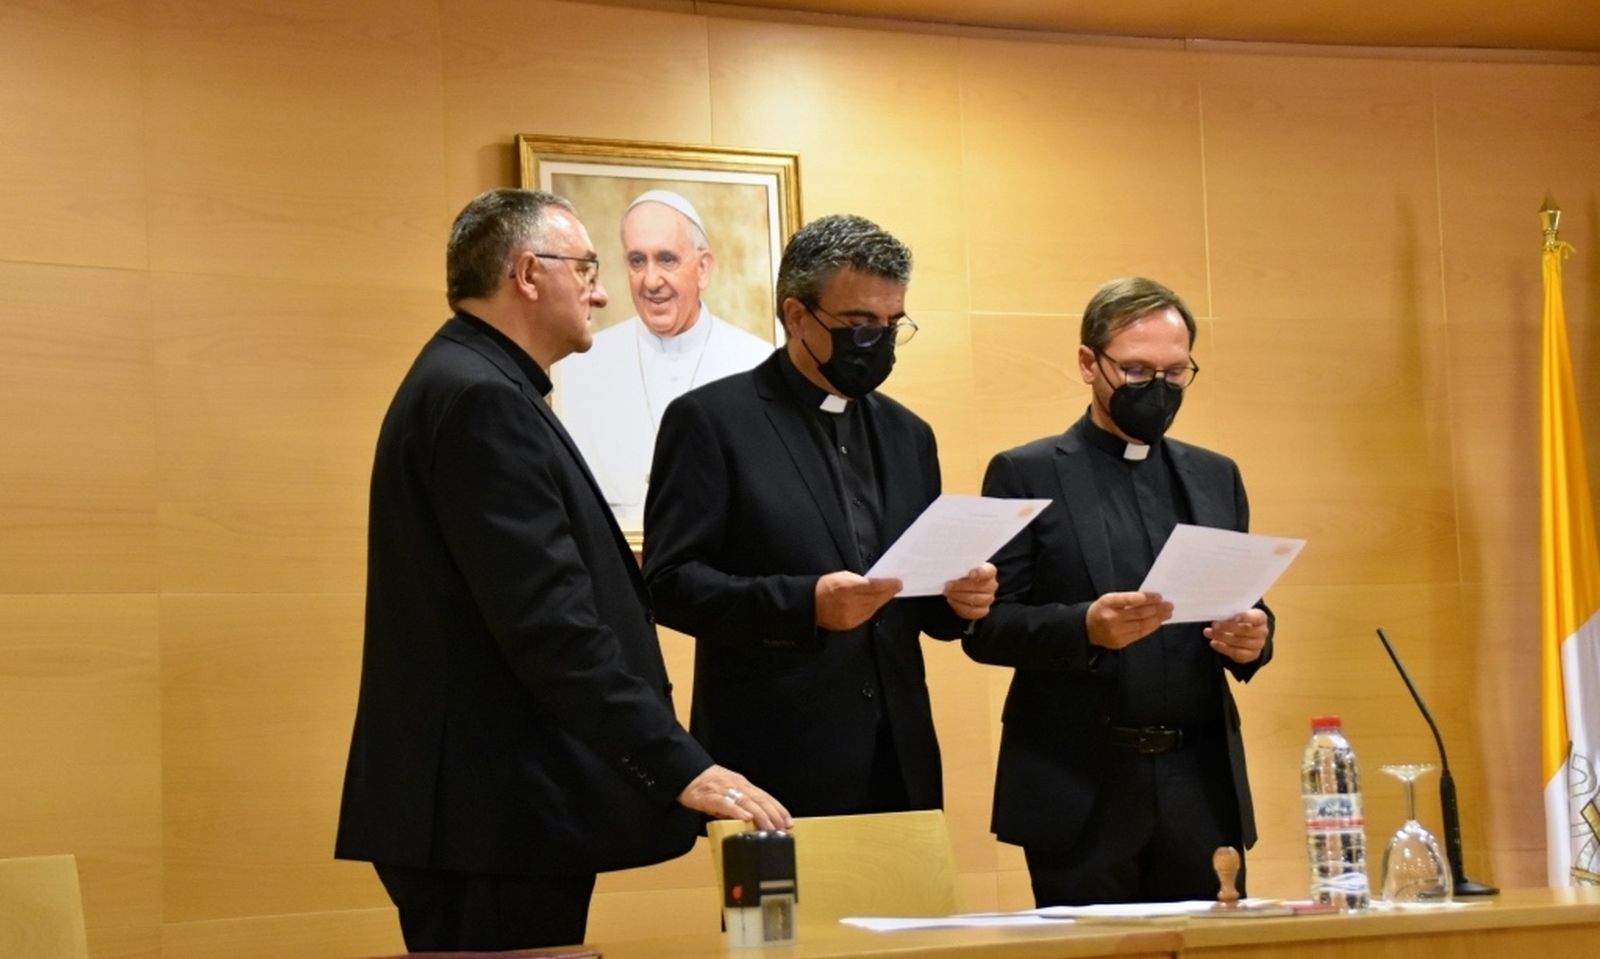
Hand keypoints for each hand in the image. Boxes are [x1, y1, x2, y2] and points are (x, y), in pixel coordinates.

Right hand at [677, 765, 792, 831]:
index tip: (789, 821)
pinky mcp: (708, 795)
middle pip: (759, 799)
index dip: (778, 808)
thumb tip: (754, 821)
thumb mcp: (728, 792)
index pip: (764, 797)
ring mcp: (723, 789)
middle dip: (773, 813)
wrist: (685, 773)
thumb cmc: (708, 785)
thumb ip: (741, 804)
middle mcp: (736, 785)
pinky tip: (746, 818)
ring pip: (746, 801)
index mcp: (742, 784)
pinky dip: (736, 810)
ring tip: (770, 827)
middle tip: (783, 827)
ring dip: (760, 815)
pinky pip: (724, 803)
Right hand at [814, 571, 900, 630]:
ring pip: (874, 608)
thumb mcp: (841, 576)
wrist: (810, 606)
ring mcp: (850, 616)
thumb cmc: (825, 587)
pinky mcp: (850, 624)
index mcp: (846, 588)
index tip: (898, 582)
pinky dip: (873, 609)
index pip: (873, 587)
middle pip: (876, 599)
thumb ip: (859, 580)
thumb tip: (875, 584)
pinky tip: (876, 603)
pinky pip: (867, 615)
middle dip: (888, 593)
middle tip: (897, 587)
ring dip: (882, 601)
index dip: (888, 585)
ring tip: (888, 594)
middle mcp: (849, 603)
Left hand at [943, 563, 997, 619]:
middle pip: (979, 587)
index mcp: (989, 571)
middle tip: (948, 585)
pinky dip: (959, 606)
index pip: (988, 571)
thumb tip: (952, 570)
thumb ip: (961, 569)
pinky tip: (951, 600)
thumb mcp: (962, 569)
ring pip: (975, 599)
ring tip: (948, 592)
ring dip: (958, 596)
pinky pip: (972, 611)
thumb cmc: (963, 575)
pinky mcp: (983, 610)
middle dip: (961, 586)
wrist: (962, 588)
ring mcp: (989, 599)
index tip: (970, 574)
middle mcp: (992, 585)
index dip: (980, 572)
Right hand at [1085, 591, 1172, 649]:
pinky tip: (1158, 623)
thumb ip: (1127, 599)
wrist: (1087, 629)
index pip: (1130, 600)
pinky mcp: (1120, 642)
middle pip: (1139, 613)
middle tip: (1169, 605)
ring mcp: (1116, 632)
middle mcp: (1111, 618)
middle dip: (1156, 609)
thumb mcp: (1110, 599)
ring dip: (1157, 619)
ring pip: (1141, 625)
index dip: (1147, 598)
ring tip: (1167, 614)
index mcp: (1108, 603)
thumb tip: (1150, 600)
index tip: (1159, 597)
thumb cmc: (1102, 610)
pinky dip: (1150, 628)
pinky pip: (1139, 634)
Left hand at [1206, 609, 1267, 662]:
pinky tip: (1213, 643)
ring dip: (1222, 637)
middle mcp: (1262, 632)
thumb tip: (1218, 614)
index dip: (1246, 617)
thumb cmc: (1241, 621)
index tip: (1234, 617)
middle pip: (1245, 630)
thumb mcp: (1239, 614)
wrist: (1249, 636)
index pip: (1256, 618)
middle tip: (1214, 625)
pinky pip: (1236, 653)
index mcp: (1261, 618)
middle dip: (1227, 627)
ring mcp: (1258, 645)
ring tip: (1208, 633)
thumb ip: (1232, 613)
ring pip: (1239, 642)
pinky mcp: (1251, 655)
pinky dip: (1223, 648)